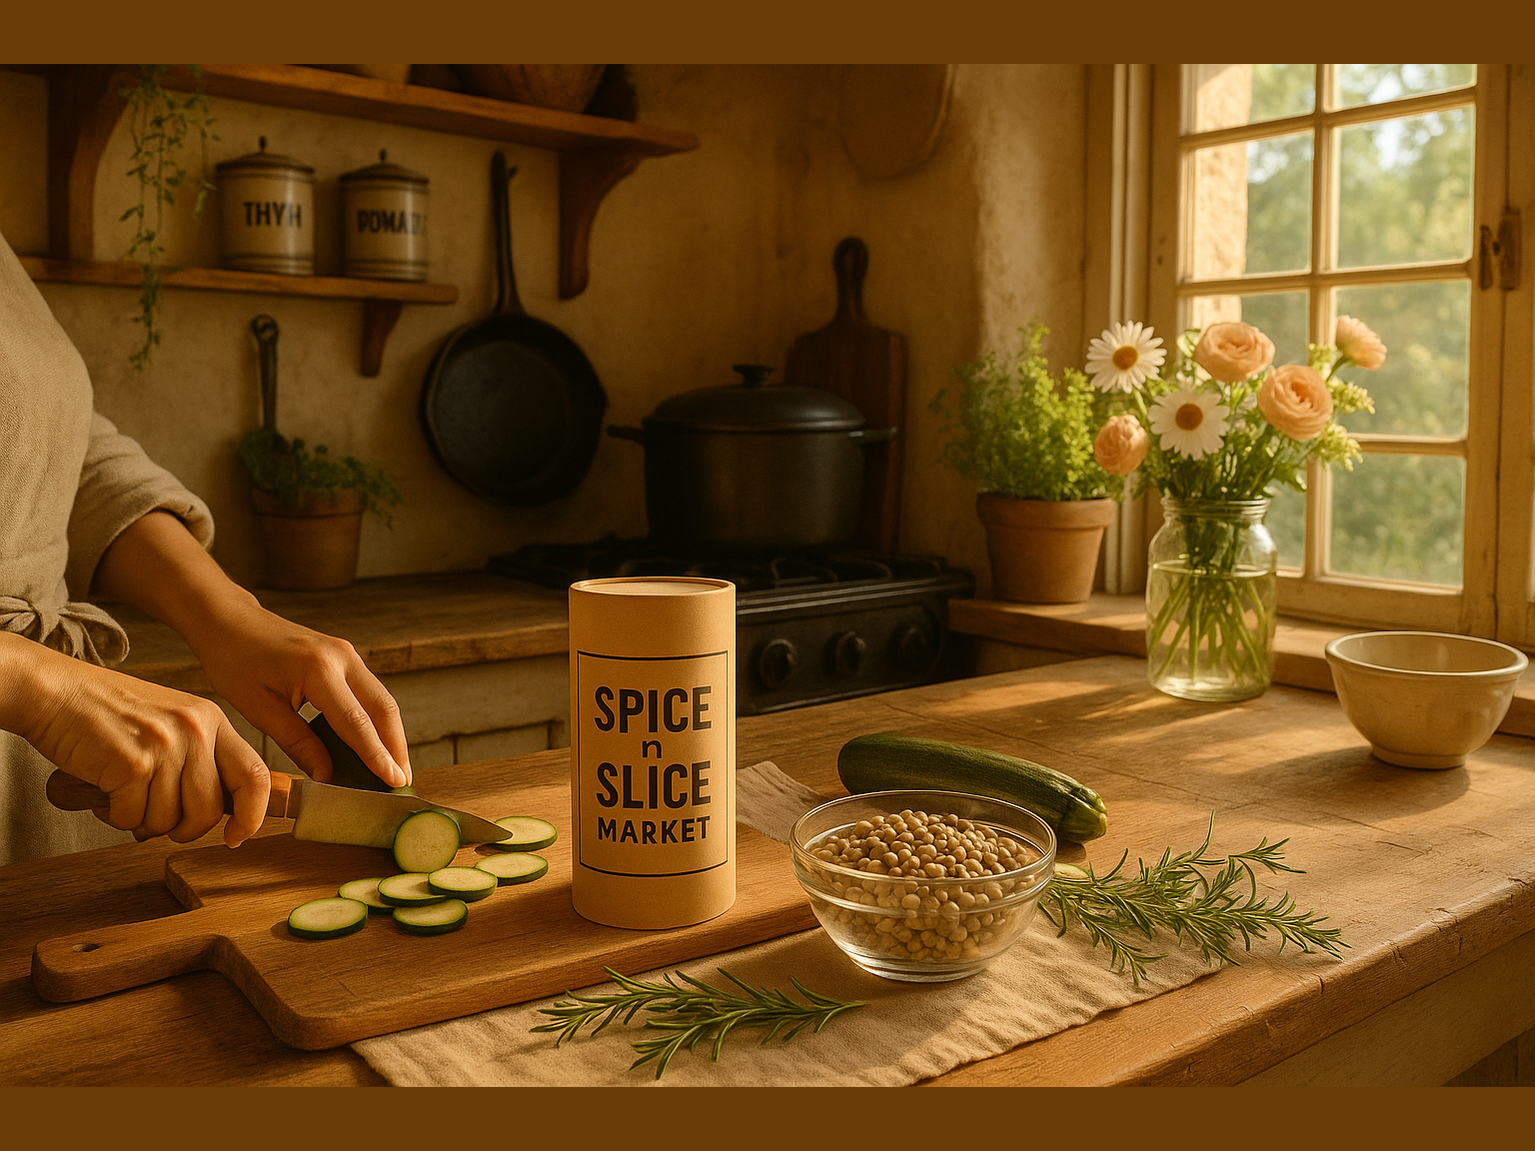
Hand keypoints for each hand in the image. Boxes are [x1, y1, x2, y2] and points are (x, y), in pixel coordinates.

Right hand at [4, 636, 269, 845]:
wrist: (56, 691)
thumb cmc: (108, 712)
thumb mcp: (171, 721)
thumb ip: (199, 756)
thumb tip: (221, 810)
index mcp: (211, 719)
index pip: (254, 775)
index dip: (252, 814)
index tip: (236, 837)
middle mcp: (195, 731)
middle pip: (209, 811)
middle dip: (182, 828)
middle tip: (156, 817)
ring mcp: (165, 747)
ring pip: (169, 820)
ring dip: (143, 820)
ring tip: (124, 794)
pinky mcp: (131, 765)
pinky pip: (133, 818)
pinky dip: (116, 816)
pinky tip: (105, 791)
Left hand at [93, 511, 410, 790]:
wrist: (230, 620)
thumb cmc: (234, 661)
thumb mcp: (258, 708)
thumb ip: (296, 742)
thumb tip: (327, 775)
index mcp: (317, 669)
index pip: (356, 722)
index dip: (377, 755)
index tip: (394, 782)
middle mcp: (342, 657)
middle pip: (384, 709)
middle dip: (397, 748)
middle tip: (403, 783)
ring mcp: (347, 654)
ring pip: (383, 700)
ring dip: (392, 735)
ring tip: (396, 769)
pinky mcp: (345, 656)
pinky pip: (371, 692)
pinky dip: (379, 720)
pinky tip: (377, 743)